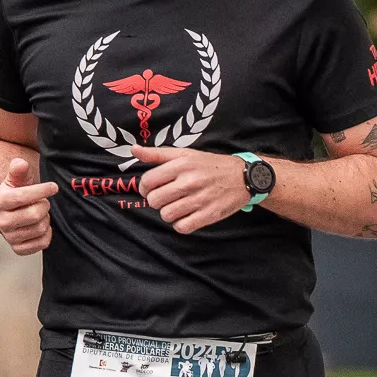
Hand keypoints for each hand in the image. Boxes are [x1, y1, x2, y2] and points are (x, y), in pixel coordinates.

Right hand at [0, 156, 56, 253]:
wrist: (8, 213)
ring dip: (46, 219)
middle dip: (44, 205)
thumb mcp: (15, 179)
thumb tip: (20, 163)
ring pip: (40, 228)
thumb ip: (18, 170)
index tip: (53, 187)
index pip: (23, 196)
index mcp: (0, 202)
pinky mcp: (19, 249)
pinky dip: (47, 233)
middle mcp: (2, 222)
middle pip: (35, 214)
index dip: (42, 190)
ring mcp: (10, 237)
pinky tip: (41, 225)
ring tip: (40, 213)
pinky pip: (42, 243)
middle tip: (43, 202)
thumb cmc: (14, 193)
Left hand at [130, 146, 250, 233]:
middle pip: (154, 200)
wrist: (243, 177)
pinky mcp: (209, 214)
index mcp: (182, 164)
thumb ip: (157, 154)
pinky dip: (181, 224)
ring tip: (178, 206)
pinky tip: (187, 216)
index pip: (147, 181)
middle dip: (157, 201)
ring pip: (166, 215)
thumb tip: (133, 150)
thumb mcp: (185, 154)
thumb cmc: (210, 165)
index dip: (144, 188)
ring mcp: (200, 199)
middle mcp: (190, 181)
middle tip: (167, 198)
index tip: (151, 189)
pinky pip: (182, 227)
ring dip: (169, 213)